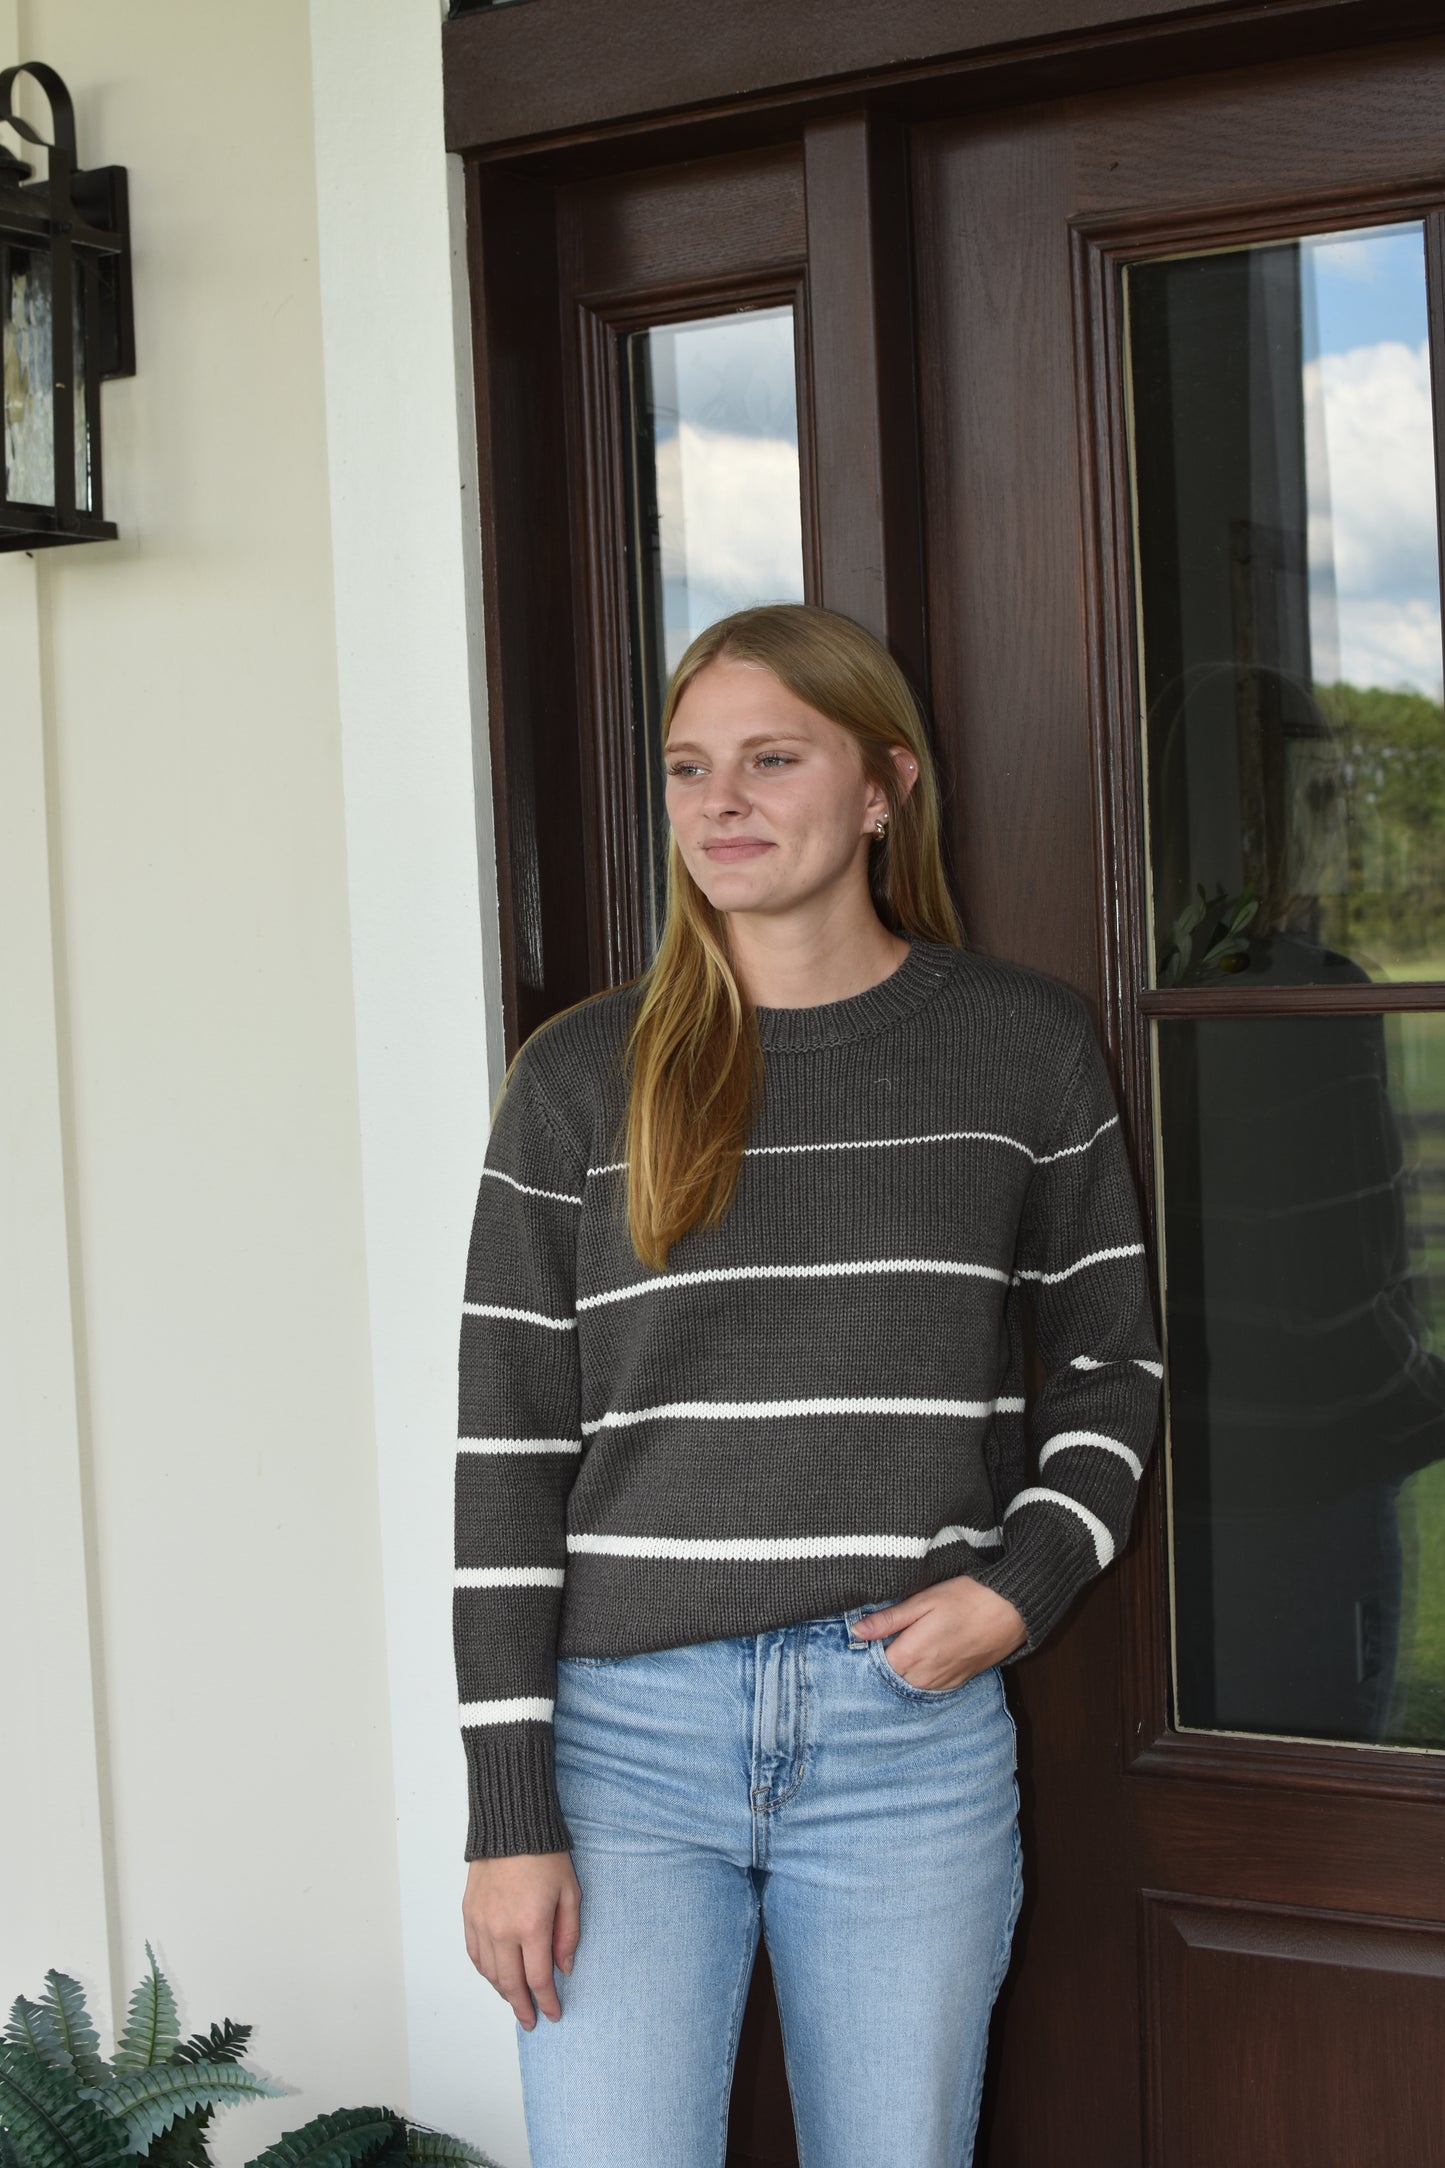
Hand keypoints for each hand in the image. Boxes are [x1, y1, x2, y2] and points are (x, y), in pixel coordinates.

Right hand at [463, 1851, 580, 2028]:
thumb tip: (563, 1968)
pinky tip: (495, 1976)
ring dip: (503, 1992)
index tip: (553, 2014)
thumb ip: (568, 1934)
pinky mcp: (469, 1914)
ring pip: (490, 1973)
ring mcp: (482, 1924)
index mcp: (531, 1926)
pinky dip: (485, 1971)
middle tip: (531, 2021)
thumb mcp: (570, 1893)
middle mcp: (502, 1931)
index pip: (538, 1979)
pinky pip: (475, 1954)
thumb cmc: (546, 1856)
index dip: (546, 2001)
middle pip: (510, 1984)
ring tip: (516, 2001)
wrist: (511, 1825)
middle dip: (522, 2007)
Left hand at [852, 1575, 1026, 1689]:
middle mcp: (924, 1677)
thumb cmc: (965, 1599)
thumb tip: (856, 1631)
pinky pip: (928, 1686)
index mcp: (910, 1655)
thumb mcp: (923, 1602)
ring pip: (908, 1684)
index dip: (867, 1649)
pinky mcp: (956, 1682)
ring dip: (902, 1670)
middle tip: (886, 1637)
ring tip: (906, 1643)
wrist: (1010, 1610)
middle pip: (889, 1677)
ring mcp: (941, 1683)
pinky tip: (924, 1656)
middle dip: (883, 1661)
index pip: (873, 1664)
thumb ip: (888, 1620)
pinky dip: (920, 1675)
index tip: (867, 1634)